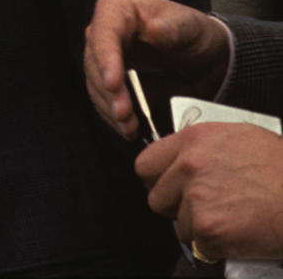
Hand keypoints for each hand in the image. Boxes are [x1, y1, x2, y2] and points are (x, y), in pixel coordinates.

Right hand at [83, 0, 229, 139]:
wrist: (205, 58)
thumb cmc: (195, 34)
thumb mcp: (190, 26)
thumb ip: (173, 27)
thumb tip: (153, 29)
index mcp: (117, 11)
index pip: (104, 34)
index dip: (106, 59)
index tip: (114, 83)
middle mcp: (104, 34)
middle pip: (95, 64)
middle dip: (108, 92)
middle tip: (124, 113)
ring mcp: (105, 59)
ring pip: (96, 85)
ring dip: (110, 108)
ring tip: (129, 127)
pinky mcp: (111, 82)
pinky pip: (105, 101)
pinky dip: (114, 117)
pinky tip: (129, 129)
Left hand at [139, 122, 282, 260]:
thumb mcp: (240, 139)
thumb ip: (204, 149)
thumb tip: (183, 163)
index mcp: (194, 140)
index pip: (146, 164)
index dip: (159, 182)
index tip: (173, 190)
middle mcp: (190, 165)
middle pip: (156, 199)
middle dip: (178, 209)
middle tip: (208, 209)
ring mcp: (197, 196)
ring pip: (178, 226)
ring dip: (201, 229)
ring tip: (233, 219)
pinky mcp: (209, 227)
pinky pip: (199, 246)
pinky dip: (218, 247)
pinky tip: (241, 234)